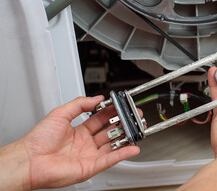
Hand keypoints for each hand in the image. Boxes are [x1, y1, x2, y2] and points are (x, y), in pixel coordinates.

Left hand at [17, 96, 139, 188]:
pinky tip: (132, 147)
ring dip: (126, 137)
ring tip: (136, 129)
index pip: (100, 119)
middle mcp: (85, 143)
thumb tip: (97, 98)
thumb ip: (80, 104)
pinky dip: (123, 153)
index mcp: (78, 131)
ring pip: (113, 145)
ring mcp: (89, 155)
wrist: (29, 160)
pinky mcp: (90, 167)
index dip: (111, 112)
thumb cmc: (38, 139)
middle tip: (133, 115)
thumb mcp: (60, 113)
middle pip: (109, 131)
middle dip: (123, 123)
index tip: (120, 105)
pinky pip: (110, 159)